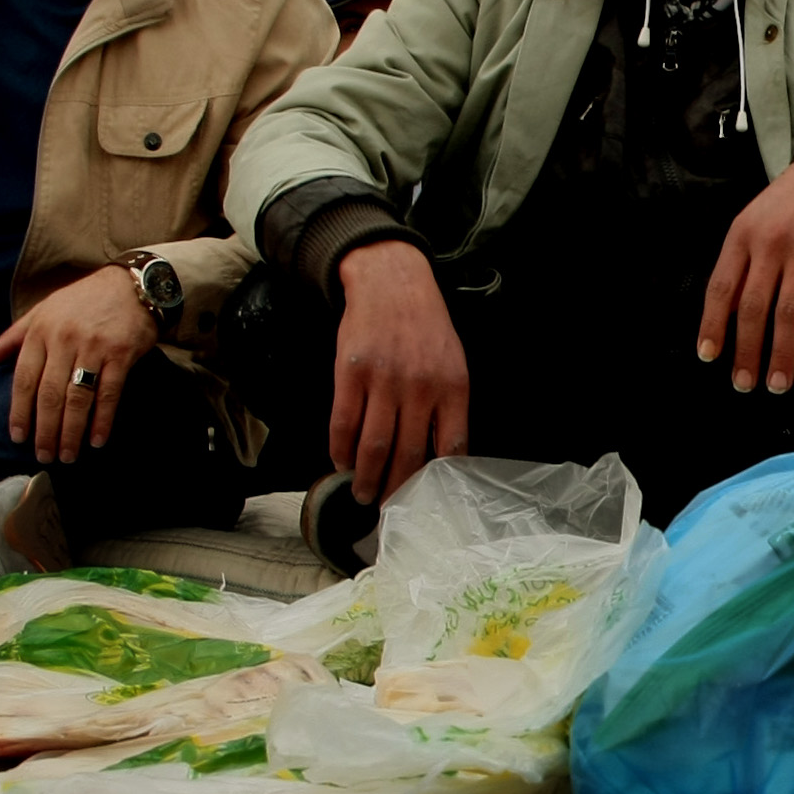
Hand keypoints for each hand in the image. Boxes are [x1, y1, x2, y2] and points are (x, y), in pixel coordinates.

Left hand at [0, 264, 159, 464]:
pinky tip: (97, 440)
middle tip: (43, 456)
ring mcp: (94, 347)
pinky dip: (102, 419)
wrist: (130, 284)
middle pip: (50, 394)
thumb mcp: (42, 312)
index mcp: (41, 332)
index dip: (20, 411)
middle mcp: (64, 340)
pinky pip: (109, 393)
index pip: (24, 378)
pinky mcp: (121, 354)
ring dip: (71, 431)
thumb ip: (13, 337)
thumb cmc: (82, 301)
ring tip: (67, 455)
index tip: (18, 436)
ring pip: (78, 397)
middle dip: (45, 429)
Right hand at [327, 239, 465, 500]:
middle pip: (408, 454)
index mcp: (453, 388)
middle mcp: (420, 388)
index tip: (426, 502)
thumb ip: (449, 407)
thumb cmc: (425, 328)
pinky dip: (340, 449)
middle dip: (395, 489)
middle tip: (386, 509)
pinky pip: (343, 422)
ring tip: (361, 494)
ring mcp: (384, 381)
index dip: (436, 481)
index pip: (450, 448)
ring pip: (374, 445)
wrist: (392, 283)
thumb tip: (443, 456)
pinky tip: (340, 462)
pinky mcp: (350, 373)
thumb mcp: (453, 364)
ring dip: (365, 476)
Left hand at [698, 143, 793, 393]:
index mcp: (742, 234)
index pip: (721, 287)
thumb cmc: (788, 204)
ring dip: (782, 353)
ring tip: (779, 383)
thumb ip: (741, 264)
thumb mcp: (753, 221)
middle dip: (747, 351)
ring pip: (789, 312)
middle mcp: (771, 241)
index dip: (712, 326)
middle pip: (753, 306)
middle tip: (745, 384)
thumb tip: (726, 319)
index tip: (709, 357)